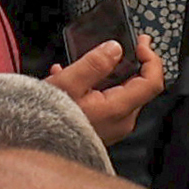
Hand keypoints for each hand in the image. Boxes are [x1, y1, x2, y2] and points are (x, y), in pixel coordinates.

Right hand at [52, 29, 167, 141]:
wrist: (36, 145)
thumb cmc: (47, 119)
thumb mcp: (67, 83)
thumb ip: (94, 64)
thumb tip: (115, 48)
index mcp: (118, 108)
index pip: (152, 82)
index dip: (151, 59)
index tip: (141, 43)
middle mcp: (121, 121)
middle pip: (139, 86)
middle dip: (130, 63)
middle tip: (120, 45)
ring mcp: (114, 128)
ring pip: (122, 93)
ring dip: (109, 75)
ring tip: (83, 64)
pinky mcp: (103, 130)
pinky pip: (109, 103)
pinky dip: (98, 88)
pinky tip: (75, 82)